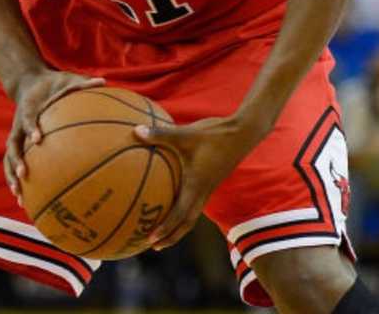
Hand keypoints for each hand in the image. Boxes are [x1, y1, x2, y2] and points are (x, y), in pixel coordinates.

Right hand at [4, 70, 103, 203]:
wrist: (29, 84)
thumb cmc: (52, 84)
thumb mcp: (66, 79)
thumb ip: (82, 82)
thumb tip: (104, 81)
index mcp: (29, 109)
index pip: (27, 118)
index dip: (31, 127)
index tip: (38, 138)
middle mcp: (19, 125)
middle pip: (13, 144)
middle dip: (16, 159)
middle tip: (24, 173)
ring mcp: (16, 135)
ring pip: (9, 158)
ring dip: (11, 176)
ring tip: (19, 195)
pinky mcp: (19, 143)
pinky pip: (15, 163)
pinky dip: (16, 180)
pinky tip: (24, 199)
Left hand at [134, 116, 254, 249]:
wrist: (243, 133)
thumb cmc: (214, 134)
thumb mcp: (185, 133)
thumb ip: (160, 134)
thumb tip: (135, 132)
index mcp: (196, 185)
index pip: (180, 214)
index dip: (166, 228)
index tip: (151, 239)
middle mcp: (203, 191)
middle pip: (187, 223)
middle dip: (171, 236)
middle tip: (153, 245)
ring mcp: (208, 187)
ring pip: (192, 214)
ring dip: (177, 226)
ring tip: (161, 231)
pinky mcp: (210, 181)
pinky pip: (195, 202)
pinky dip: (182, 209)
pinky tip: (172, 198)